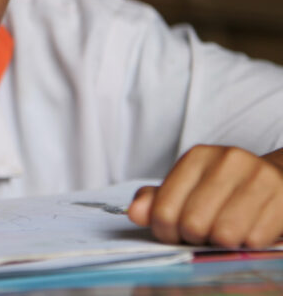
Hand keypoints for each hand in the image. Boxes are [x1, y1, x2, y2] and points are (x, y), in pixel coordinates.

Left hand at [127, 144, 282, 248]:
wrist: (278, 178)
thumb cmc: (225, 187)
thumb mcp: (188, 186)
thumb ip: (156, 199)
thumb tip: (134, 214)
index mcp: (197, 157)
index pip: (164, 210)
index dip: (164, 232)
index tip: (174, 234)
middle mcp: (227, 161)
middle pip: (192, 225)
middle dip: (193, 238)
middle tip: (202, 235)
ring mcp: (258, 178)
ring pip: (224, 235)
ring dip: (221, 243)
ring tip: (224, 233)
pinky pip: (253, 241)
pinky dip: (247, 244)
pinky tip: (248, 230)